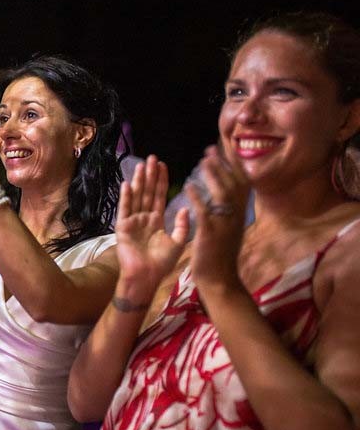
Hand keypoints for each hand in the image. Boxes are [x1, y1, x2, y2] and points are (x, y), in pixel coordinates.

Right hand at [114, 156, 189, 302]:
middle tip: (152, 158)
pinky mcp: (123, 227)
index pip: (160, 196)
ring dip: (139, 181)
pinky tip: (127, 184)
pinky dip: (126, 197)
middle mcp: (144, 217)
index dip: (162, 181)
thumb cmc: (161, 264)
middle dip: (150, 175)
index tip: (164, 165)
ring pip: (137, 197)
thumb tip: (186, 207)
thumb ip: (182, 225)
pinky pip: (125, 209)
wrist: (146, 277)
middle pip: (148, 192)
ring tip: (141, 165)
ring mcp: (132, 221)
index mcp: (157, 220)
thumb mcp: (178, 243)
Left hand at [185, 146, 249, 291]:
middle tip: (211, 149)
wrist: (220, 280)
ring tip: (202, 161)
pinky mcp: (211, 233)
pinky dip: (197, 198)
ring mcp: (225, 224)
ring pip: (222, 194)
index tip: (226, 151)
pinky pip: (205, 211)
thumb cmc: (220, 256)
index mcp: (239, 215)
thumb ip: (228, 213)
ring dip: (213, 175)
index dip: (235, 167)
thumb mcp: (229, 231)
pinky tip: (188, 187)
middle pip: (235, 184)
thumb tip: (226, 196)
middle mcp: (236, 217)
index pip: (242, 184)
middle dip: (224, 164)